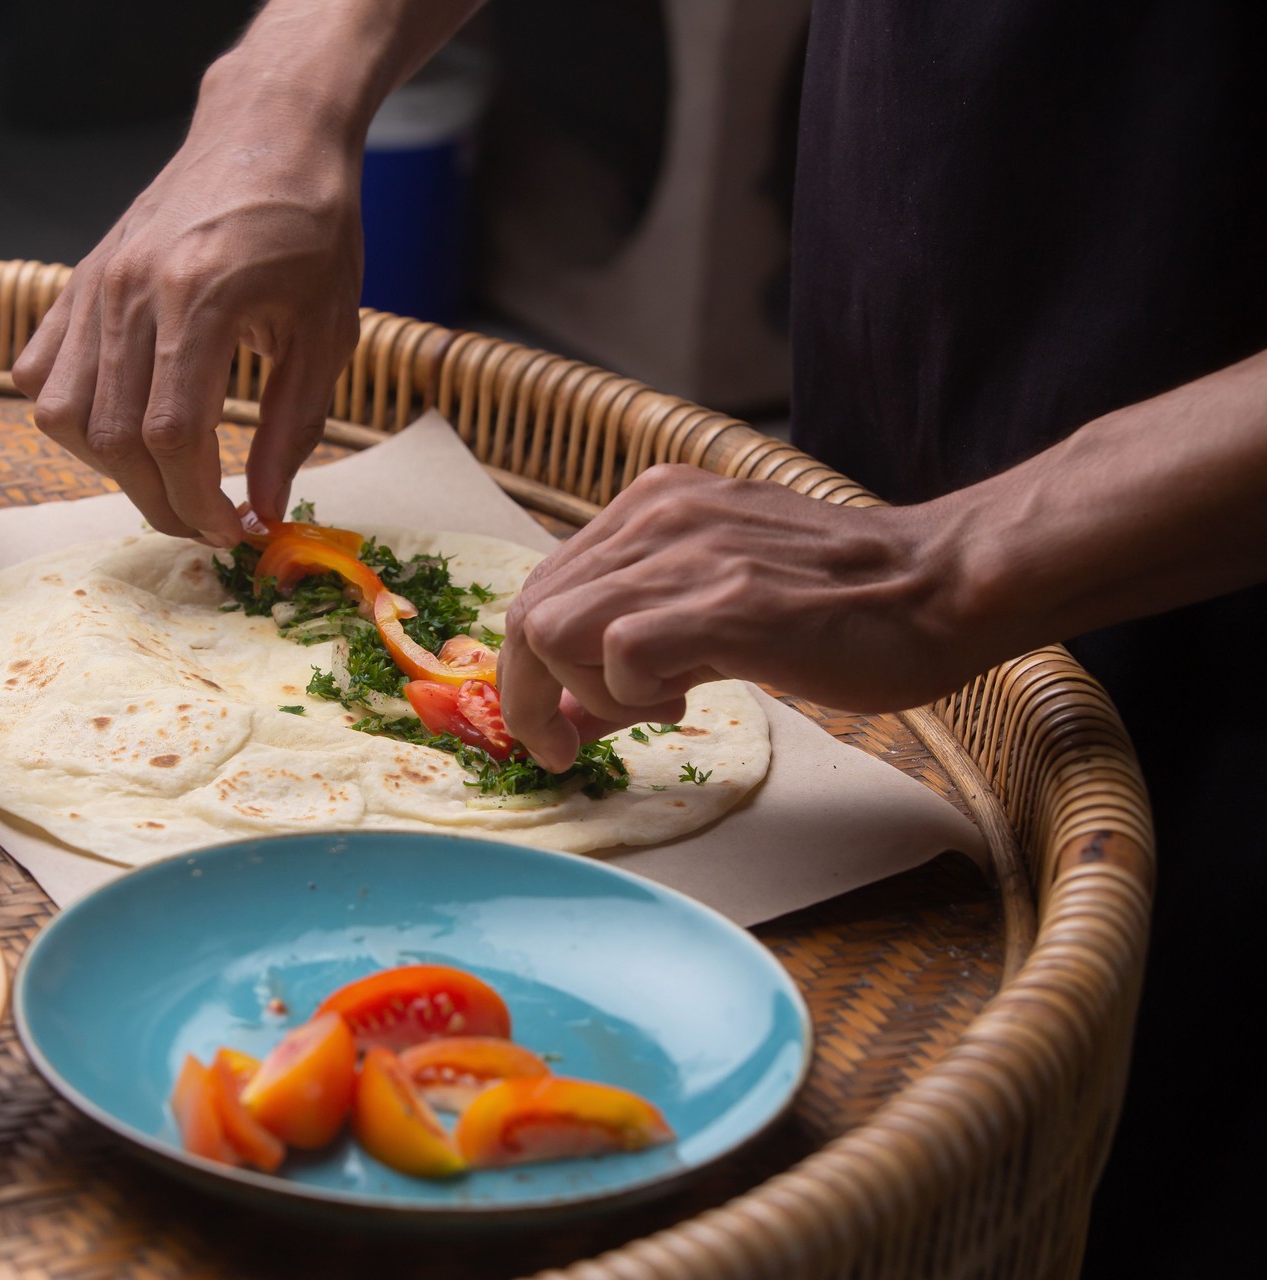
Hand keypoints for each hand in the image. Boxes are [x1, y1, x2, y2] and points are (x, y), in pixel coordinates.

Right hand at [12, 79, 363, 545]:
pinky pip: (38, 371)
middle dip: (160, 501)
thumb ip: (293, 427)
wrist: (269, 130)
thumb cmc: (310, 224)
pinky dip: (71, 416)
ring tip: (165, 477)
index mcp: (198, 298)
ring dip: (110, 468)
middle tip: (205, 523)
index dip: (197, 501)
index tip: (232, 530)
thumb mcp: (327, 330)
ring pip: (61, 413)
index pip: (171, 436)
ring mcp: (93, 284)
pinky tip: (122, 423)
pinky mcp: (77, 280)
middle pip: (113, 438)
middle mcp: (129, 291)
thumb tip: (265, 510)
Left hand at [499, 464, 971, 769]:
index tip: (549, 723)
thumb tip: (563, 716)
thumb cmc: (843, 607)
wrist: (943, 585)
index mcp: (652, 506)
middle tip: (562, 747)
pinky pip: (619, 655)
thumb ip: (633, 652)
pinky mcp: (724, 601)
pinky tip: (687, 701)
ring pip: (552, 629)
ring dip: (585, 694)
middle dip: (527, 696)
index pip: (542, 586)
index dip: (526, 665)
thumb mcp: (714, 613)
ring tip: (653, 708)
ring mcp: (687, 553)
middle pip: (528, 611)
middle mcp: (656, 516)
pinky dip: (632, 697)